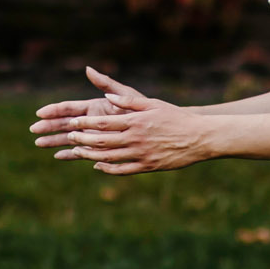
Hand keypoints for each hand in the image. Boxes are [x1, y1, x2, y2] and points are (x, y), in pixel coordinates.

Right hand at [30, 67, 145, 145]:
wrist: (156, 129)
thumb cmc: (142, 109)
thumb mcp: (124, 94)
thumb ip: (106, 84)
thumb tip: (88, 69)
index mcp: (94, 107)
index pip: (69, 108)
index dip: (54, 110)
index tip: (40, 113)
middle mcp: (91, 121)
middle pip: (65, 124)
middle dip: (49, 127)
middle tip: (33, 130)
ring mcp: (93, 135)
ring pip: (69, 138)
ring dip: (54, 141)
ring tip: (38, 143)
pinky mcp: (99, 148)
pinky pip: (82, 152)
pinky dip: (70, 154)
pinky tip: (57, 156)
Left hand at [47, 91, 208, 174]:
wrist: (200, 138)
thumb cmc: (177, 117)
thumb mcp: (153, 104)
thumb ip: (128, 102)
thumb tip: (107, 97)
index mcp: (136, 121)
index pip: (103, 123)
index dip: (85, 123)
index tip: (73, 122)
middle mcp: (136, 139)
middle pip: (102, 141)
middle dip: (82, 139)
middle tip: (69, 136)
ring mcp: (141, 154)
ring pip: (109, 157)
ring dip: (90, 154)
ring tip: (77, 150)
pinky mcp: (148, 167)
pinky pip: (122, 170)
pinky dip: (107, 169)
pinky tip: (98, 165)